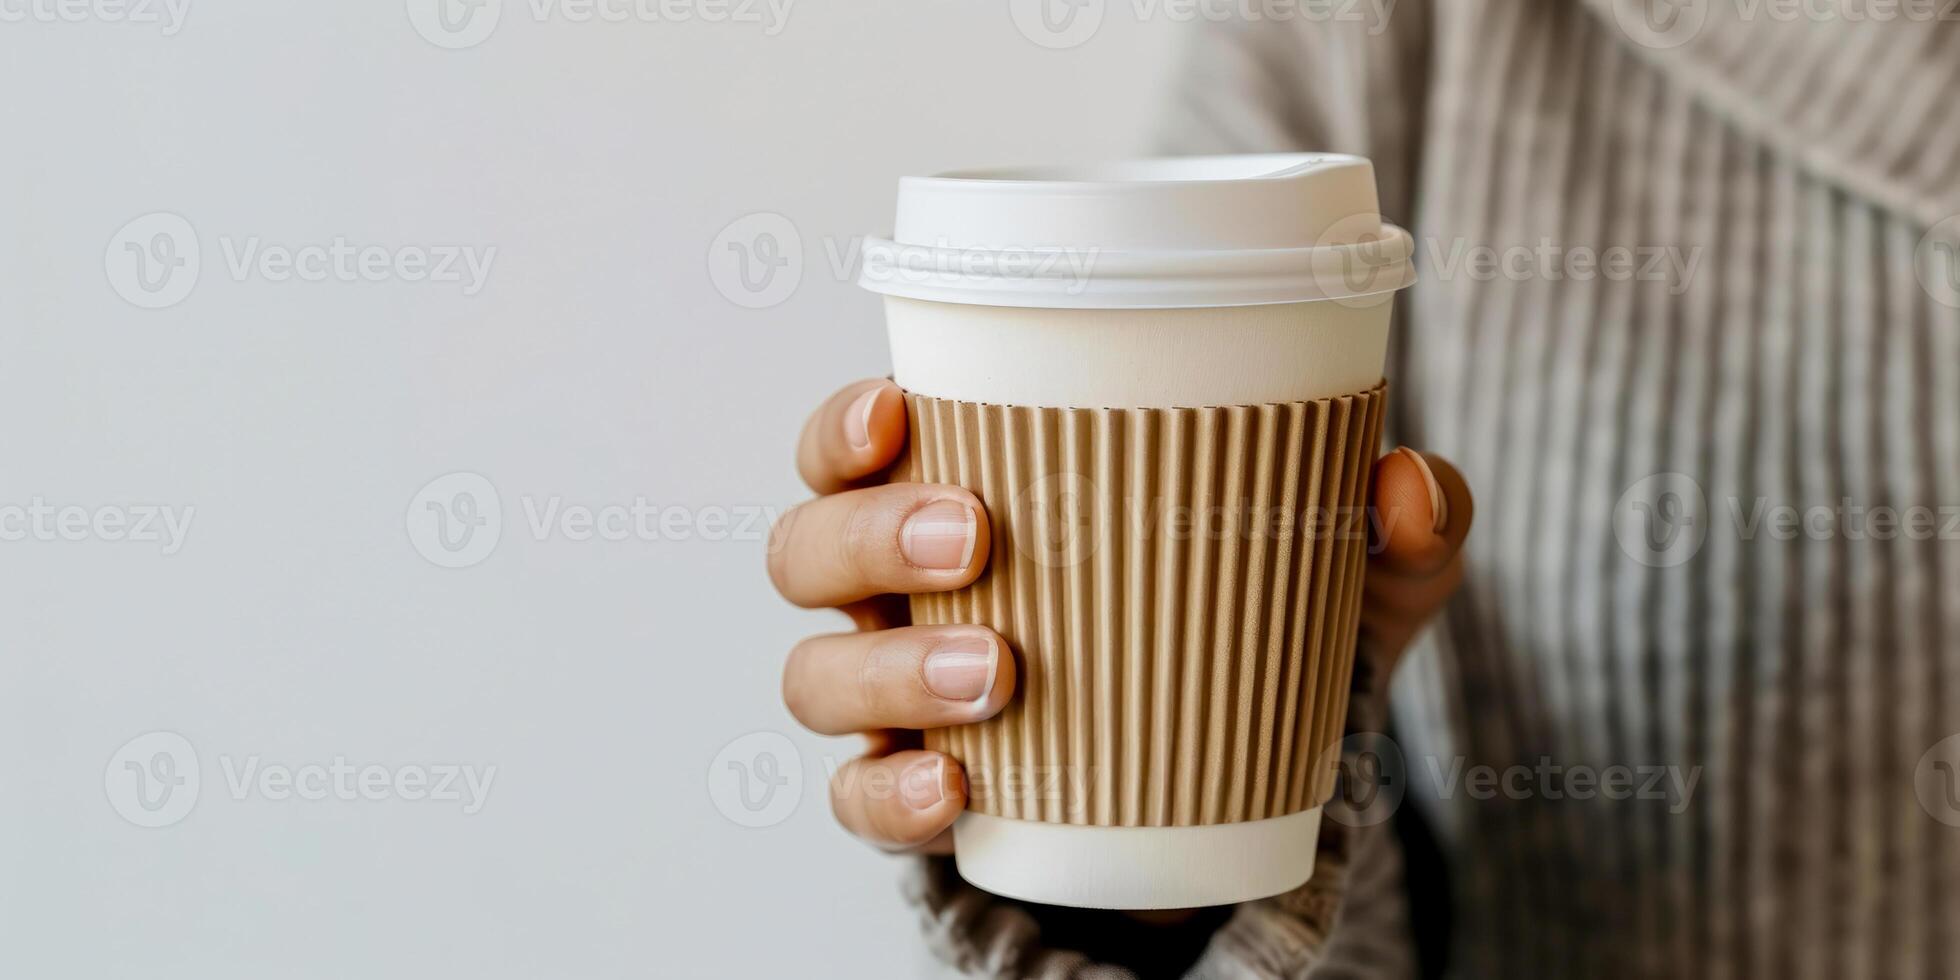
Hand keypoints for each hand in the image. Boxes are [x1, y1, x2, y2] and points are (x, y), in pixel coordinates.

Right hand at [769, 379, 1470, 855]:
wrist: (1235, 796)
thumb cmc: (1247, 636)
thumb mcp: (1338, 581)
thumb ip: (1395, 530)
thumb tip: (1406, 484)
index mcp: (961, 500)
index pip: (849, 448)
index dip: (844, 427)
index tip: (898, 409)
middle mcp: (901, 599)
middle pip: (805, 550)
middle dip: (867, 534)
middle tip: (974, 537)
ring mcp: (900, 706)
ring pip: (817, 676)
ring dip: (890, 669)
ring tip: (1000, 669)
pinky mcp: (922, 802)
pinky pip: (862, 803)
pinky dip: (892, 798)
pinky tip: (955, 792)